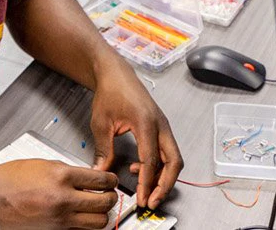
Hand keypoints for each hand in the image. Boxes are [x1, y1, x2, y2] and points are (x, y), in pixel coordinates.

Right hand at [0, 160, 118, 228]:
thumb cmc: (8, 179)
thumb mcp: (42, 164)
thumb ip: (67, 171)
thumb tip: (86, 177)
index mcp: (62, 176)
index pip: (101, 180)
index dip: (112, 181)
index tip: (111, 181)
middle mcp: (63, 199)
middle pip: (104, 203)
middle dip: (111, 198)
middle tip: (108, 195)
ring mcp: (60, 218)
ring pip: (98, 222)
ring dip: (101, 215)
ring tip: (97, 208)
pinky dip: (85, 226)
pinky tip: (81, 218)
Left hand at [89, 66, 182, 209]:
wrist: (116, 74)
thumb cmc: (111, 92)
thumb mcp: (102, 123)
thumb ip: (103, 150)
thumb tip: (101, 172)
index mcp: (146, 122)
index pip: (151, 159)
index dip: (147, 182)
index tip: (142, 198)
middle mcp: (160, 125)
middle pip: (174, 162)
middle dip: (165, 185)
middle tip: (152, 201)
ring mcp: (163, 126)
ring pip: (173, 159)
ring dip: (163, 178)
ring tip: (146, 191)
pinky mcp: (161, 128)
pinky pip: (167, 152)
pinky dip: (159, 166)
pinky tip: (140, 170)